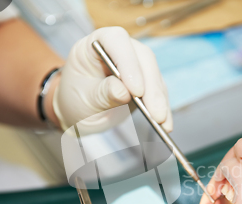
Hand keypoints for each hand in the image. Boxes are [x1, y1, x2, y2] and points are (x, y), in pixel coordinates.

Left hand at [52, 27, 171, 134]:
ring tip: (161, 123)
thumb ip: (102, 93)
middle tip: (155, 114)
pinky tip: (165, 124)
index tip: (136, 91)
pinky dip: (162, 108)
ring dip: (160, 100)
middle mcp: (120, 49)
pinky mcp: (146, 82)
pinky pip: (158, 92)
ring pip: (155, 76)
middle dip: (151, 88)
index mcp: (96, 43)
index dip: (129, 63)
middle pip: (143, 58)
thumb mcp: (83, 98)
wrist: (79, 112)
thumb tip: (123, 92)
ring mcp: (136, 65)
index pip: (117, 41)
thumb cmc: (75, 99)